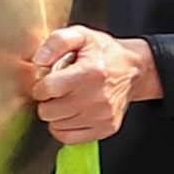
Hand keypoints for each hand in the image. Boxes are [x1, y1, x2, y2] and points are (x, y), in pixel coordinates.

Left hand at [29, 24, 153, 144]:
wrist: (134, 70)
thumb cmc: (105, 53)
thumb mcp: (81, 35)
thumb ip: (56, 42)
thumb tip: (39, 60)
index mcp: (89, 72)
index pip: (48, 89)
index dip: (40, 86)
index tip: (47, 82)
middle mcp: (97, 97)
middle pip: (49, 111)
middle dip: (46, 101)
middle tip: (57, 92)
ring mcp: (102, 116)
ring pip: (56, 126)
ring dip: (55, 115)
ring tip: (66, 100)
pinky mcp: (106, 128)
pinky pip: (69, 138)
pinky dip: (64, 128)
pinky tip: (70, 114)